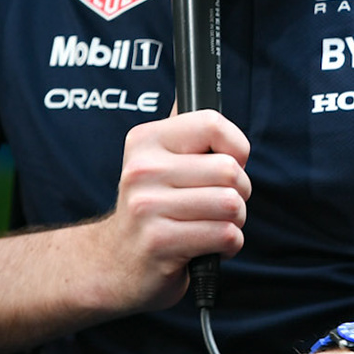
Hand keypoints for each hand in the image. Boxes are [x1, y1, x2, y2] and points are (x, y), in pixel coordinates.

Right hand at [88, 109, 250, 310]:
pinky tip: (207, 246)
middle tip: (220, 204)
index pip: (212, 123)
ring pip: (231, 204)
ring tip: (213, 224)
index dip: (236, 148)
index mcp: (145, 140)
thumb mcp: (157, 162)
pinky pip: (225, 235)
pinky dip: (229, 244)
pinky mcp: (160, 242)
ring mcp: (148, 207)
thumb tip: (196, 90)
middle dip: (240, 192)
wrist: (113, 264)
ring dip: (235, 221)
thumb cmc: (150, 210)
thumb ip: (182, 131)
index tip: (229, 164)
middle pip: (229, 170)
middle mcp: (142, 169)